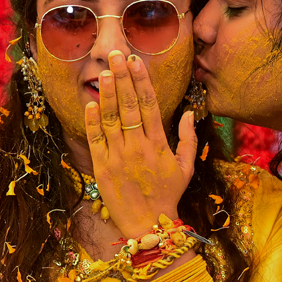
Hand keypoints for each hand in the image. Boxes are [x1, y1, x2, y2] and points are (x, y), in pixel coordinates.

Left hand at [84, 50, 197, 238]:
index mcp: (159, 144)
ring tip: (104, 72)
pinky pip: (96, 140)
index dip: (142, 80)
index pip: (149, 105)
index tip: (136, 60)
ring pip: (111, 119)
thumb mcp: (186, 167)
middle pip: (129, 105)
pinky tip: (91, 103)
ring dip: (108, 94)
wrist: (149, 226)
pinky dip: (93, 121)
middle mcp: (138, 147)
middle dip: (123, 77)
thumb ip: (188, 138)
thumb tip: (190, 112)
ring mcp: (119, 157)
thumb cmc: (168, 195)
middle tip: (116, 54)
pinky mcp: (103, 168)